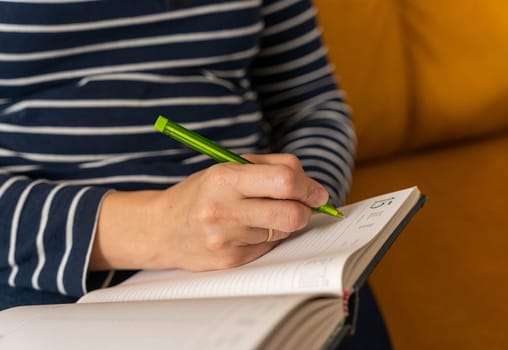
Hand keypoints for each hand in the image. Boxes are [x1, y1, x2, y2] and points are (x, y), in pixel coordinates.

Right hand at [90, 154, 328, 271]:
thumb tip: (311, 186)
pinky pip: (269, 248)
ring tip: (260, 214)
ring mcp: (226, 240)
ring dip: (283, 223)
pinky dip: (267, 238)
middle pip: (291, 215)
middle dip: (306, 210)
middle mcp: (224, 210)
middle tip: (304, 205)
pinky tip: (248, 230)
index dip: (308, 187)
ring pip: (283, 232)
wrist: (163, 228)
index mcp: (224, 179)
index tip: (316, 192)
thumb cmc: (202, 193)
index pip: (284, 181)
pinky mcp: (230, 260)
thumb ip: (272, 167)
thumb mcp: (230, 166)